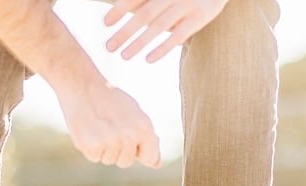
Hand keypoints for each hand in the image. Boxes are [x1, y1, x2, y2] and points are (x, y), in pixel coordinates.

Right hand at [56, 81, 161, 168]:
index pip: (150, 158)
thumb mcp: (135, 115)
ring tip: (98, 126)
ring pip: (109, 160)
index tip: (130, 139)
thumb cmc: (111, 101)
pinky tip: (89, 130)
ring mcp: (111, 142)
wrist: (83, 87)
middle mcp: (129, 136)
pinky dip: (90, 148)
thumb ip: (147, 139)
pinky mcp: (92, 146)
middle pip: (126, 162)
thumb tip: (157, 164)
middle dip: (118, 150)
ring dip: (103, 149)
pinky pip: (94, 158)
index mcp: (144, 127)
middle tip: (109, 127)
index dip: (138, 151)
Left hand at [104, 0, 228, 61]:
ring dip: (139, 43)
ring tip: (124, 56)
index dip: (119, 9)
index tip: (105, 23)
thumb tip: (122, 8)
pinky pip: (179, 36)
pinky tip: (148, 59)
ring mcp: (187, 4)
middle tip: (109, 47)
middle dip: (124, 32)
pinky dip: (162, 48)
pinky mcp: (200, 17)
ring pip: (158, 27)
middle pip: (144, 15)